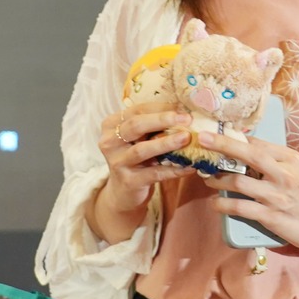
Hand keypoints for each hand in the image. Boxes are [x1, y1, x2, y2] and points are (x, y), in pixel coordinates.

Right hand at [86, 105, 195, 243]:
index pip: (137, 110)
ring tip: (186, 138)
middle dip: (162, 120)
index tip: (181, 107)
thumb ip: (153, 125)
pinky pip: (154, 173)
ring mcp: (117, 163)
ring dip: (166, 143)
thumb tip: (183, 110)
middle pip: (136, 126)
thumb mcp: (138, 138)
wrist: (123, 192)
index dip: (160, 107)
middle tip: (186, 119)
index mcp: (111, 125)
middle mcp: (109, 142)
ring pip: (142, 150)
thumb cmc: (136, 157)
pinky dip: (173, 170)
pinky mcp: (128, 181)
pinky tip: (189, 166)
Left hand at [193, 128, 298, 261]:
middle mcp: (283, 173)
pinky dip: (223, 205)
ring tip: (207, 179)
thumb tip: (245, 147)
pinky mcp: (271, 216)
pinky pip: (240, 207)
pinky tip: (216, 204)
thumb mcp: (296, 170)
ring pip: (239, 182)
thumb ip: (274, 159)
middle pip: (248, 154)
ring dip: (218, 180)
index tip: (214, 133)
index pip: (257, 143)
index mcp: (289, 159)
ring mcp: (277, 195)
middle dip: (222, 144)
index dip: (233, 137)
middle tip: (202, 139)